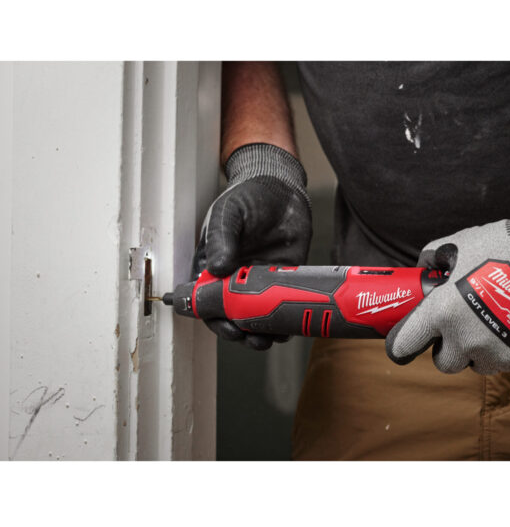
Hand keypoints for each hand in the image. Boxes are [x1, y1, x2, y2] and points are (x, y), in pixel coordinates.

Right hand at [192, 143, 311, 349]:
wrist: (282, 188)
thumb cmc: (247, 197)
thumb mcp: (229, 214)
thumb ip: (222, 239)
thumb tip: (218, 268)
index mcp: (213, 265)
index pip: (206, 298)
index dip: (213, 316)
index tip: (225, 324)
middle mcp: (234, 278)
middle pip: (231, 314)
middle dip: (238, 330)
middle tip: (249, 336)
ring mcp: (259, 281)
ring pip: (256, 316)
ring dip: (261, 332)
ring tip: (269, 338)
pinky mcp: (282, 280)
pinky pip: (281, 307)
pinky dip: (283, 321)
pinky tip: (287, 329)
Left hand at [386, 174, 509, 376]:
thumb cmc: (507, 248)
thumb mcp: (460, 244)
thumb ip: (434, 257)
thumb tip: (425, 267)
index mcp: (442, 313)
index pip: (404, 345)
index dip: (401, 345)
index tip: (404, 344)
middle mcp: (466, 340)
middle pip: (444, 363)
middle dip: (448, 348)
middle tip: (458, 328)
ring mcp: (498, 356)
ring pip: (478, 365)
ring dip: (480, 350)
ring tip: (494, 321)